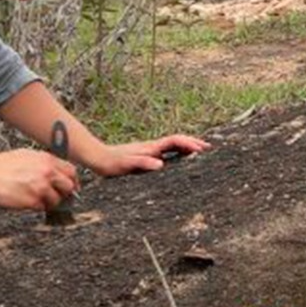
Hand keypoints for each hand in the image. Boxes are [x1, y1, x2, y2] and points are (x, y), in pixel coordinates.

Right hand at [0, 148, 78, 210]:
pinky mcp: (32, 201)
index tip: (71, 186)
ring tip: (35, 196)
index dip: (72, 181)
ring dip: (48, 201)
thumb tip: (57, 172)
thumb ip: (46, 163)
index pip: (71, 172)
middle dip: (64, 193)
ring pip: (56, 201)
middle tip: (57, 195)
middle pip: (68, 188)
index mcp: (47, 160)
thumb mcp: (29, 155)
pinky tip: (26, 198)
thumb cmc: (5, 164)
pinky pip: (42, 207)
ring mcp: (40, 188)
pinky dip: (36, 206)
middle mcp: (47, 173)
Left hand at [89, 134, 211, 176]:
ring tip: (200, 152)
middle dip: (193, 143)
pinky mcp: (144, 155)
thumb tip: (160, 164)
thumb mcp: (125, 165)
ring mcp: (148, 150)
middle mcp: (151, 146)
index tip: (202, 149)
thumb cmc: (110, 164)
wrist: (96, 158)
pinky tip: (179, 159)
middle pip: (176, 140)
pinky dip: (177, 152)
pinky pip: (166, 151)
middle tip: (209, 148)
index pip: (174, 141)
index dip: (189, 143)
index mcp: (150, 148)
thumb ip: (142, 163)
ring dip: (187, 146)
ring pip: (172, 145)